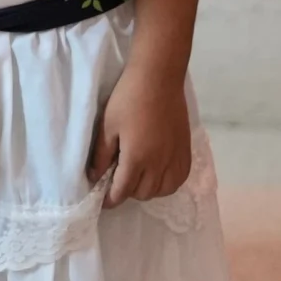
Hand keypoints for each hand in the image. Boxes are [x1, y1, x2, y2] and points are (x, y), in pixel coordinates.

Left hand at [91, 65, 192, 203]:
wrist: (159, 79)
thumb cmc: (128, 99)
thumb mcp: (107, 126)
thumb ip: (101, 155)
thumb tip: (95, 177)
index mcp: (137, 158)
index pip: (123, 191)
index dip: (111, 200)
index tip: (103, 201)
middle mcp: (159, 164)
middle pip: (143, 193)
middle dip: (128, 192)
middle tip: (118, 179)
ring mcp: (175, 158)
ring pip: (162, 191)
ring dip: (148, 190)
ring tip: (138, 177)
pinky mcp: (186, 151)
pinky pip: (179, 180)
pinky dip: (167, 184)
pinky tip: (158, 175)